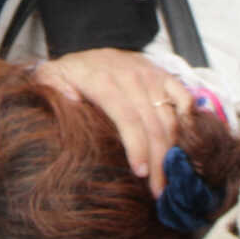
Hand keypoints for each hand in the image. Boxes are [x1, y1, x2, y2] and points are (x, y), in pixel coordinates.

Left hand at [36, 49, 184, 192]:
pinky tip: (184, 146)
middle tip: (159, 191)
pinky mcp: (164, 76)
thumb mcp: (51, 74)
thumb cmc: (71, 72)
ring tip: (169, 179)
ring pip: (170, 118)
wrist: (93, 46)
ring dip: (173, 151)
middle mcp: (132, 79)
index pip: (127, 118)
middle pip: (153, 125)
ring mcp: (152, 77)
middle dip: (158, 161)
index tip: (140, 173)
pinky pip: (184, 98)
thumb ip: (53, 86)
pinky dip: (189, 121)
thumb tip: (71, 101)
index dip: (137, 147)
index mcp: (104, 82)